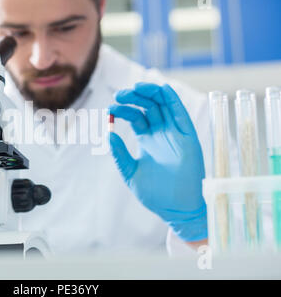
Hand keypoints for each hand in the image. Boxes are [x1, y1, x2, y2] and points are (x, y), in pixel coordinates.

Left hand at [108, 83, 206, 241]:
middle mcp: (161, 133)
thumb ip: (120, 155)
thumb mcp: (131, 172)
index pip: (136, 116)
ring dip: (151, 93)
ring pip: (163, 105)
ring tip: (135, 88)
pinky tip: (162, 90)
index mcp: (147, 139)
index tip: (111, 109)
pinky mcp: (188, 137)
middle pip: (148, 106)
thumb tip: (109, 135)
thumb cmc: (155, 194)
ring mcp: (175, 133)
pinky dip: (172, 100)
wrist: (176, 208)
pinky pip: (181, 114)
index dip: (124, 109)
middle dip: (134, 97)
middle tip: (119, 95)